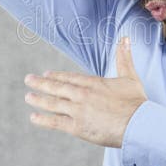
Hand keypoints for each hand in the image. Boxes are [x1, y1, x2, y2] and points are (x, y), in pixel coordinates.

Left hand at [24, 36, 146, 147]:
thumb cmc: (136, 101)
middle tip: (28, 80)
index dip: (57, 76)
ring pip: (53, 104)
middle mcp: (82, 94)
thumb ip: (124, 57)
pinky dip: (43, 120)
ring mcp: (78, 110)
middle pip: (57, 88)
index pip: (70, 78)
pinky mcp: (77, 127)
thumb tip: (126, 38)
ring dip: (39, 100)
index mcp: (93, 83)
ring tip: (28, 97)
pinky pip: (55, 122)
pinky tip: (33, 117)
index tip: (46, 74)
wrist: (138, 123)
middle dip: (41, 84)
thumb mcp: (130, 76)